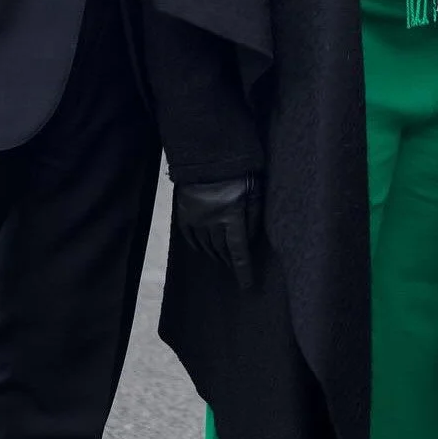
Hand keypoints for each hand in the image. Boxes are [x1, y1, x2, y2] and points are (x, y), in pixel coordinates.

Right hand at [174, 175, 261, 290]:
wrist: (207, 152)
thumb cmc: (237, 170)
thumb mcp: (254, 190)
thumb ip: (253, 216)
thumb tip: (250, 238)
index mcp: (232, 216)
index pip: (239, 252)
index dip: (243, 271)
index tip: (247, 286)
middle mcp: (212, 222)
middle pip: (222, 250)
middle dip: (230, 260)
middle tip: (235, 265)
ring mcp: (196, 218)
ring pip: (206, 246)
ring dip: (215, 254)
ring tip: (222, 257)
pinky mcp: (184, 212)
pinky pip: (190, 237)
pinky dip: (198, 245)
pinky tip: (203, 248)